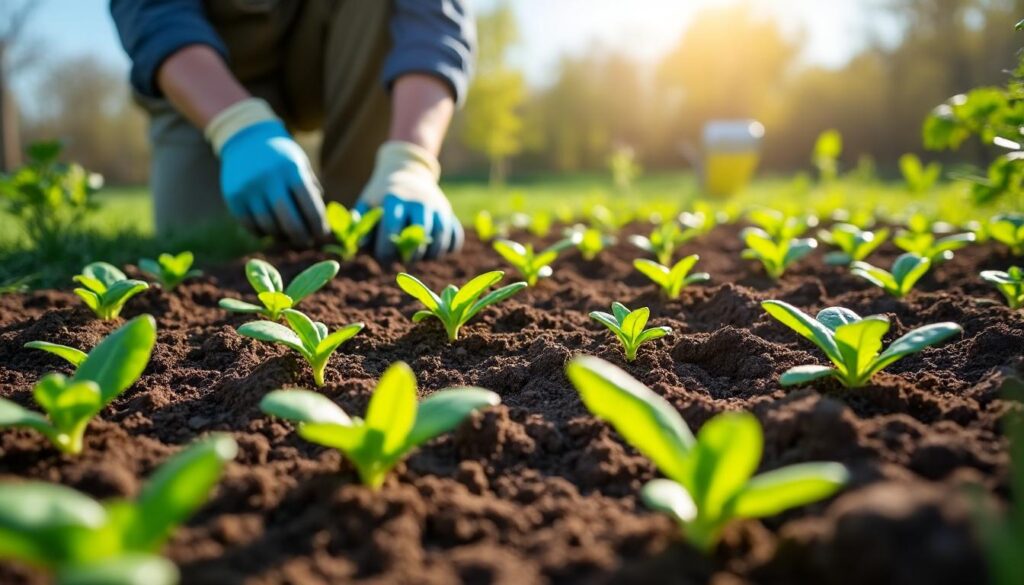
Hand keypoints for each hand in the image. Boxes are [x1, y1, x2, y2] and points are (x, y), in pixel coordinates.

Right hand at [208, 99, 328, 246]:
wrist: (245, 137)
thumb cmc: (281, 156)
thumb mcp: (300, 164)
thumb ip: (311, 191)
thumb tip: (321, 224)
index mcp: (291, 170)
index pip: (310, 206)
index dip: (318, 225)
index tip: (322, 234)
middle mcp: (269, 179)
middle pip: (289, 221)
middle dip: (301, 236)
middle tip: (306, 241)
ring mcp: (249, 189)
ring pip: (269, 226)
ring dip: (282, 236)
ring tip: (289, 235)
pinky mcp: (233, 197)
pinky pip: (250, 226)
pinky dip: (262, 232)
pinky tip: (270, 230)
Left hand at [356, 141, 462, 261]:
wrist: (407, 171)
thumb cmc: (382, 194)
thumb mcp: (368, 201)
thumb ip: (361, 222)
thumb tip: (358, 245)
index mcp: (395, 198)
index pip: (392, 228)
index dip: (387, 248)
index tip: (384, 257)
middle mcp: (419, 200)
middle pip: (420, 231)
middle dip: (411, 252)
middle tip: (404, 259)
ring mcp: (437, 205)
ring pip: (441, 234)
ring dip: (432, 253)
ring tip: (421, 258)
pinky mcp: (449, 212)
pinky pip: (456, 234)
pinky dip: (450, 247)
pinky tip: (437, 252)